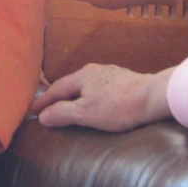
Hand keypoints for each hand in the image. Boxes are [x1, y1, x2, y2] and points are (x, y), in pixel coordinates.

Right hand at [30, 64, 174, 131]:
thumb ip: (62, 113)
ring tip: (71, 104)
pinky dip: (91, 94)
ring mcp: (110, 73)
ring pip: (86, 84)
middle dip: (59, 96)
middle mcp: (93, 70)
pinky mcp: (124, 79)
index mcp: (81, 76)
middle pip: (71, 84)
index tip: (33, 111)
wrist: (153, 96)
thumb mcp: (85, 113)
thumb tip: (43, 116)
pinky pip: (100, 86)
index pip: (57, 89)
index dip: (44, 101)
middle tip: (48, 107)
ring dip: (76, 94)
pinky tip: (96, 100)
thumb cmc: (118, 106)